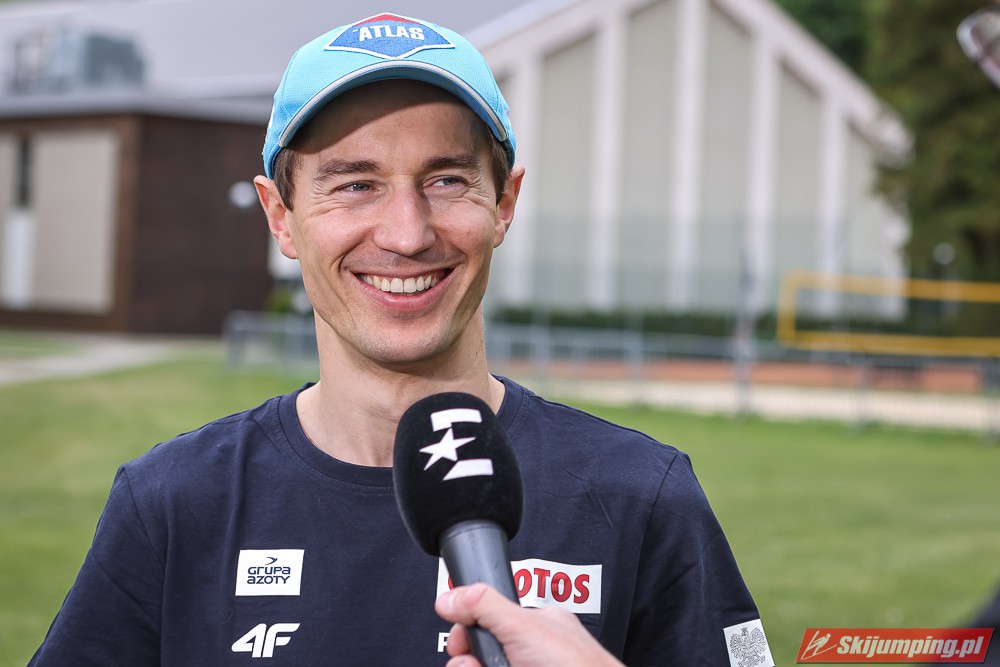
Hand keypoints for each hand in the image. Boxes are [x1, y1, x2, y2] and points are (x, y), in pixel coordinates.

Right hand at [435, 583, 623, 666]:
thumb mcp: (523, 626)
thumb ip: (485, 606)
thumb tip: (449, 596)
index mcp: (535, 625)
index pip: (488, 619)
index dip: (468, 631)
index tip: (461, 641)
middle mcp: (531, 652)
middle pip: (481, 650)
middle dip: (469, 658)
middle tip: (474, 663)